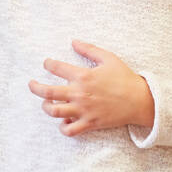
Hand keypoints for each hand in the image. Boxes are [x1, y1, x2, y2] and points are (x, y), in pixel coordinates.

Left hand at [28, 39, 153, 136]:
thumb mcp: (109, 58)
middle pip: (48, 92)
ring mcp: (83, 110)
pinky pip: (69, 130)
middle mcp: (80, 93)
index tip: (46, 63)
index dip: (48, 64)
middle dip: (35, 87)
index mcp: (83, 76)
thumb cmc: (125, 78)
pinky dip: (63, 127)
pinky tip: (64, 120)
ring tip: (46, 103)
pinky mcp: (89, 123)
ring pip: (54, 112)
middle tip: (31, 84)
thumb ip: (89, 49)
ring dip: (46, 107)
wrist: (140, 100)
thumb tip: (73, 41)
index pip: (57, 68)